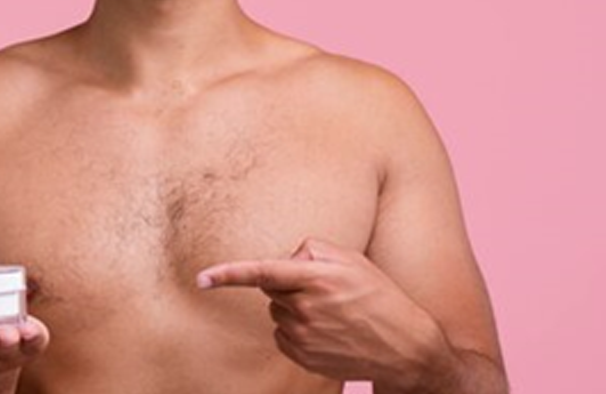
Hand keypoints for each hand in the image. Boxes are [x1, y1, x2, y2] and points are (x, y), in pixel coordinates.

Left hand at [197, 237, 449, 385]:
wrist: (403, 347)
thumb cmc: (379, 296)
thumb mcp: (353, 259)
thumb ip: (312, 249)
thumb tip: (285, 259)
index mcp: (316, 279)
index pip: (263, 272)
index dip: (229, 274)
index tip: (202, 278)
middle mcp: (304, 309)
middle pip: (272, 287)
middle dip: (288, 283)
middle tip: (324, 288)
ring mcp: (302, 336)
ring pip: (278, 311)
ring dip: (294, 306)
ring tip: (332, 312)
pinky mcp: (301, 356)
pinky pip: (283, 334)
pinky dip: (297, 328)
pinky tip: (326, 330)